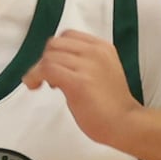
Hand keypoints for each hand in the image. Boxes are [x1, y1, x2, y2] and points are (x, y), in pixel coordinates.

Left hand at [23, 31, 140, 148]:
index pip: (68, 36)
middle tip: (46, 77)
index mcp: (102, 48)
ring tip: (44, 85)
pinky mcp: (79, 82)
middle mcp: (95, 52)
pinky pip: (47, 69)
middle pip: (55, 44)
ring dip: (38, 70)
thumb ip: (84, 62)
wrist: (126, 123)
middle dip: (45, 59)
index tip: (54, 66)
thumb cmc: (112, 105)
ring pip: (49, 56)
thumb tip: (59, 64)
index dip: (55, 50)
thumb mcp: (102, 71)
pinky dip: (35, 76)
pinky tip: (35, 86)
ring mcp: (88, 66)